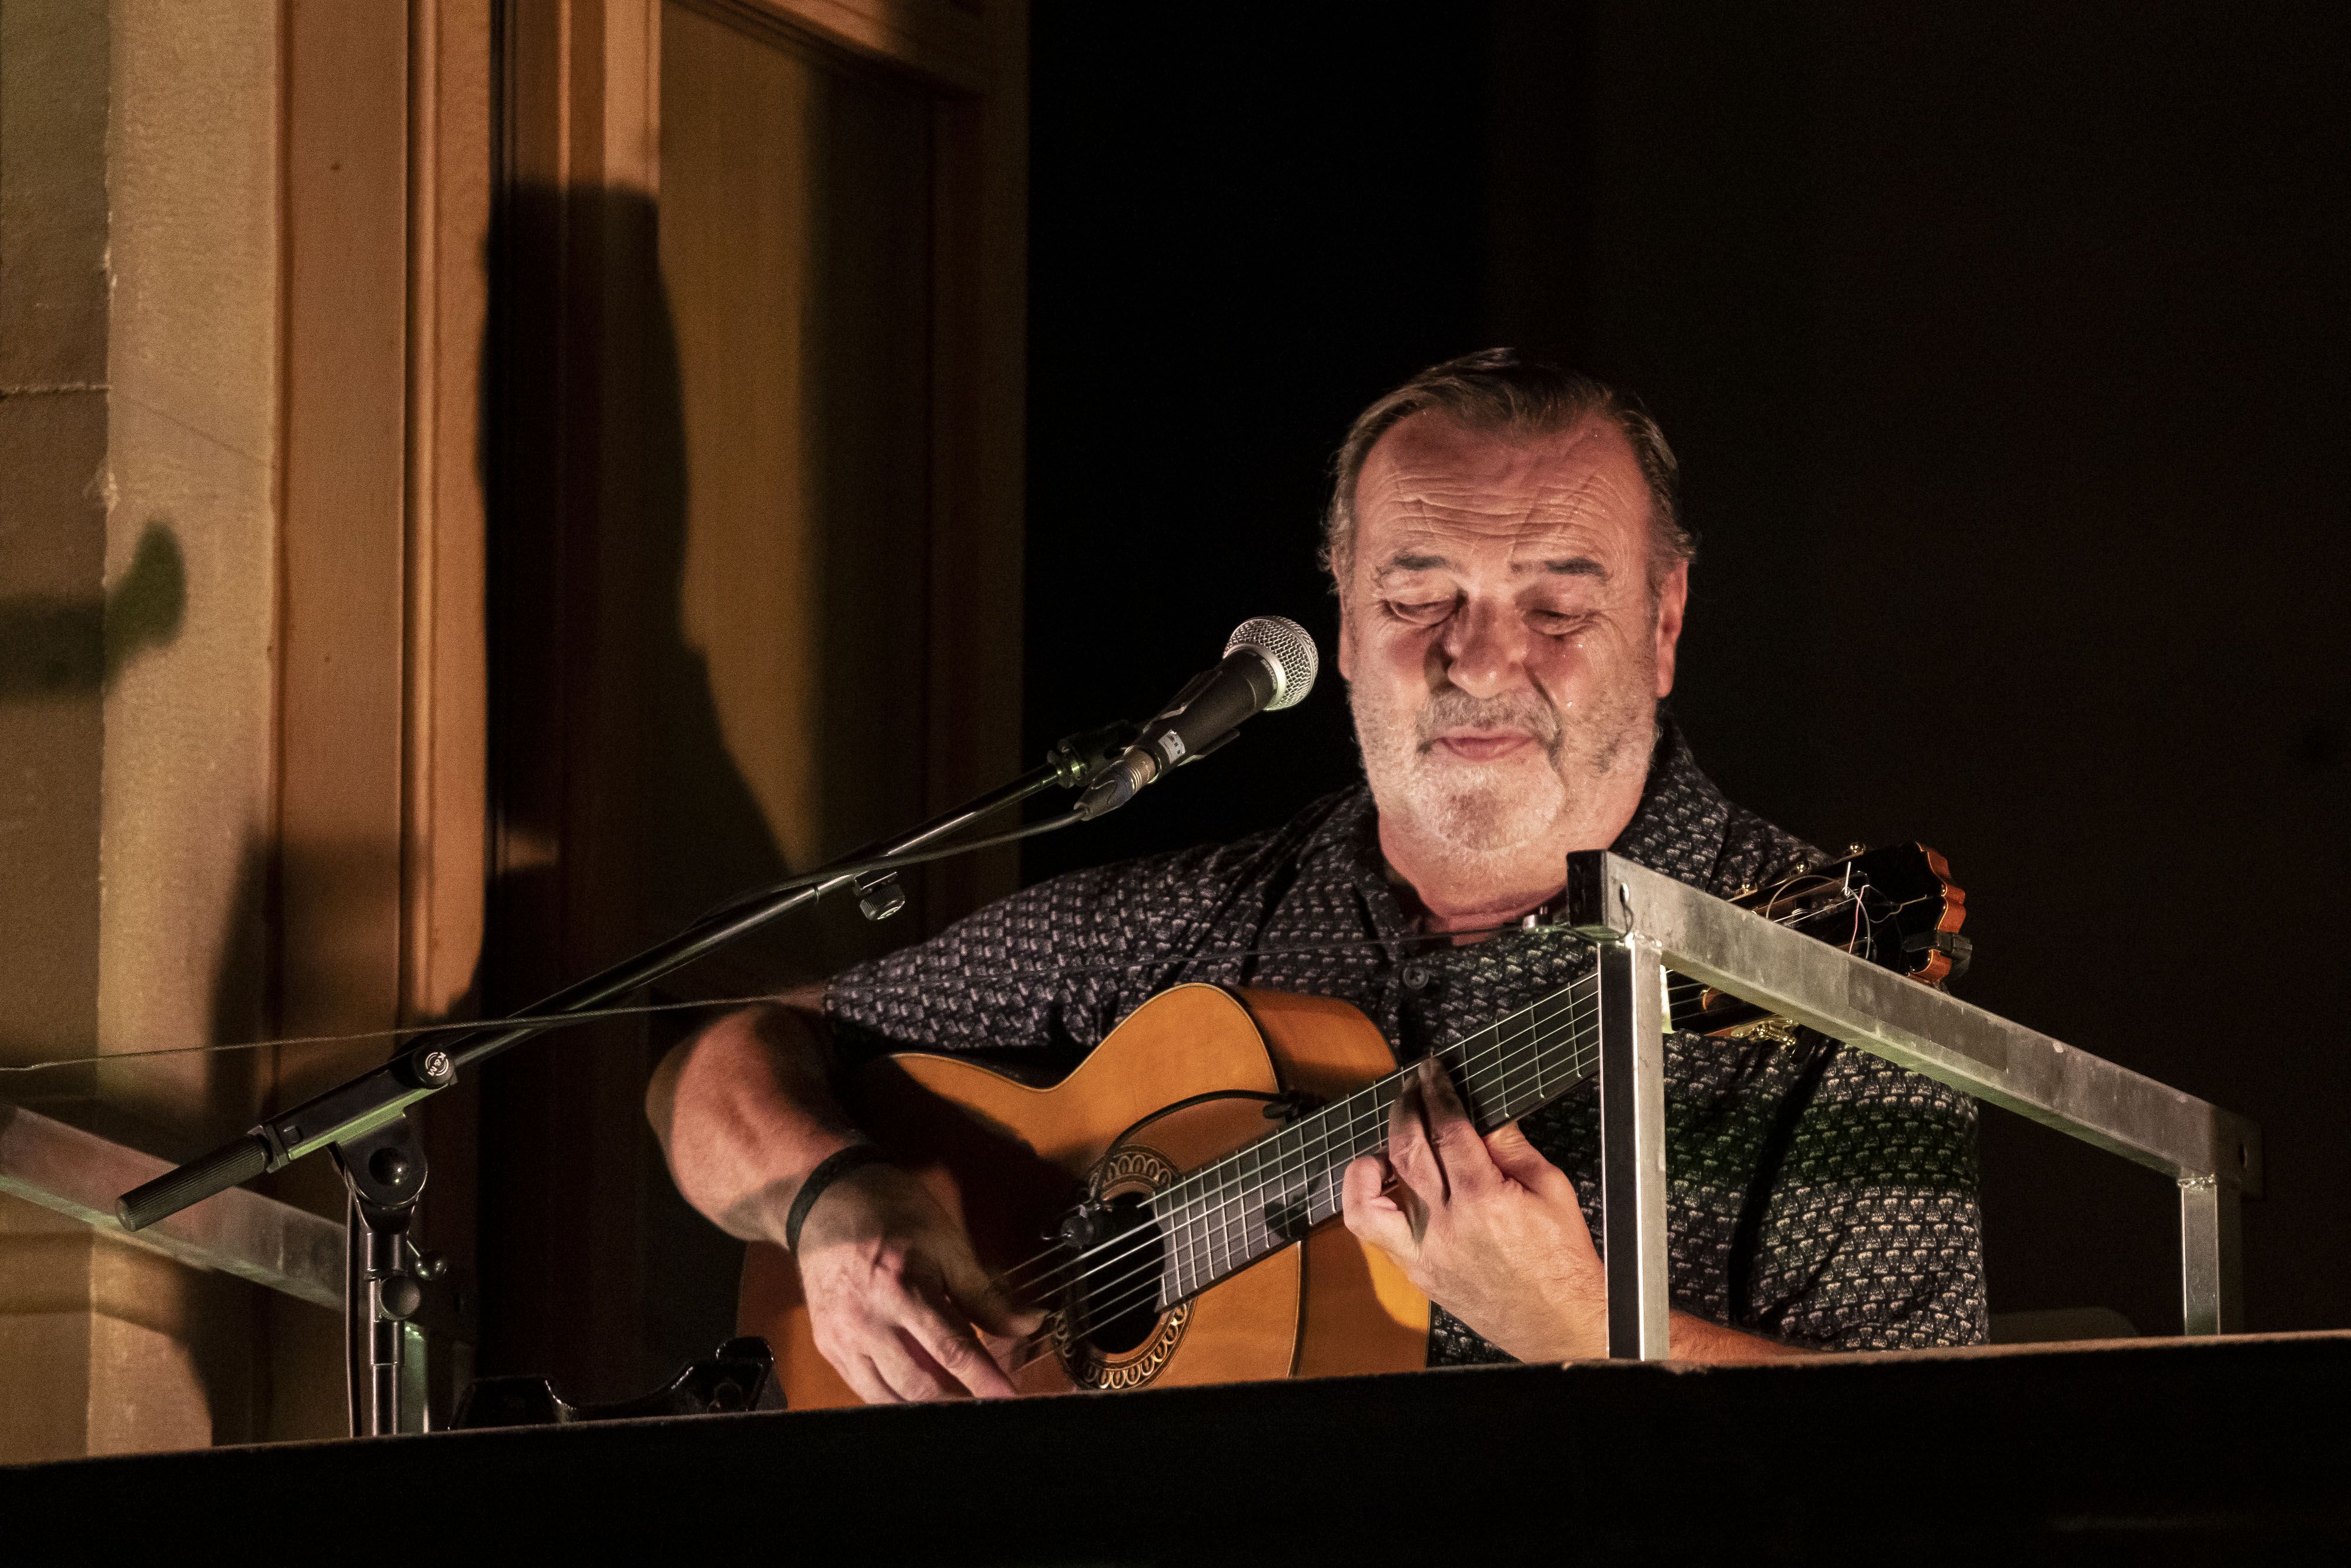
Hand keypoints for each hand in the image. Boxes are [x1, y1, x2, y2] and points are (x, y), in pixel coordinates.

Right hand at [791, 1159, 1043, 1402]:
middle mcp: (867, 1321)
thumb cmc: (892, 1213)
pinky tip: (919, 1398)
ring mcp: (842, 1338)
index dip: (984, 1380)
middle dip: (958, 1401)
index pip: (951, 1350)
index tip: (1009, 1398)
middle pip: (920, 1384)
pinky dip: (894, 1400)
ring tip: (958, 1403)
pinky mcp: (827, 1346)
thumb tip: (1027, 1323)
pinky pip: (864, 1390)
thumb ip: (985, 1294)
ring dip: (927, 1407)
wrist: (826, 1201)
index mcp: (902, 1289)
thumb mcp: (946, 1243)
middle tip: (987, 1404)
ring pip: (889, 1398)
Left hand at [1341, 1056, 1607, 1361]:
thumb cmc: (1562, 1262)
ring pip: (1372, 1192)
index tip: (1430, 1073)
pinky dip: (1366, 1197)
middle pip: (1407, 1148)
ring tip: (1394, 1135)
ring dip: (1376, 1152)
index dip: (1435, 1092)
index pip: (1448, 1129)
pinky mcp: (1416, 1271)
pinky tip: (1380, 1179)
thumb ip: (1512, 1146)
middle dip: (1406, 1108)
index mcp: (1485, 1200)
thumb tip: (1483, 1111)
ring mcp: (1424, 1251)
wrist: (1559, 1323)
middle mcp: (1447, 1225)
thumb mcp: (1552, 1189)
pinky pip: (1371, 1230)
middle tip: (1412, 1088)